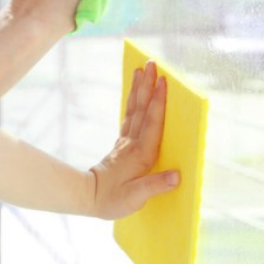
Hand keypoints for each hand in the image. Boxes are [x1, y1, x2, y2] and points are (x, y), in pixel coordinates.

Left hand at [88, 61, 178, 219]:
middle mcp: (133, 143)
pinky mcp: (122, 145)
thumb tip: (177, 175)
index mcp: (141, 154)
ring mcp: (125, 142)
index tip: (163, 81)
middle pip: (142, 109)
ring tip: (141, 69)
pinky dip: (134, 102)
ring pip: (134, 110)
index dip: (159, 102)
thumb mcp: (134, 198)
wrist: (87, 197)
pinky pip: (130, 118)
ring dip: (139, 89)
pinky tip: (136, 94)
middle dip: (148, 86)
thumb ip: (154, 186)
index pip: (152, 123)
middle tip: (151, 63)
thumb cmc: (112, 200)